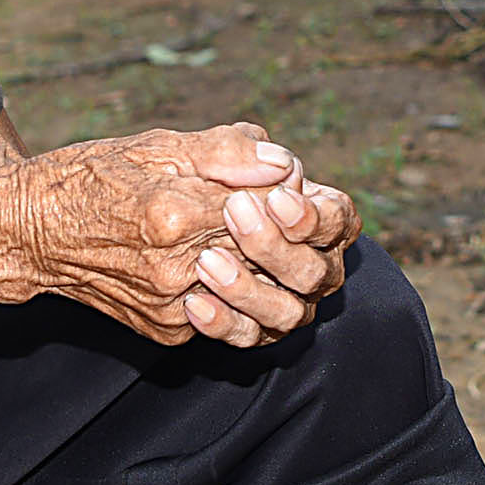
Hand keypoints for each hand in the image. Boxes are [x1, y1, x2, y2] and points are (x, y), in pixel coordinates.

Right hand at [5, 124, 356, 347]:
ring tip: (257, 235)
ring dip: (266, 264)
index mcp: (172, 215)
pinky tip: (224, 259)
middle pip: (266, 254)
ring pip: (254, 291)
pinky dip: (234, 288)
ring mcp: (170, 307)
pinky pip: (225, 313)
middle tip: (284, 208)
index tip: (285, 182)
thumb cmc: (91, 178)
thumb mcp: (155, 146)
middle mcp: (172, 269)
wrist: (31, 235)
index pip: (266, 208)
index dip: (285, 193)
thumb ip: (226, 151)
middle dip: (284, 230)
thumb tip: (283, 163)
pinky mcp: (167, 330)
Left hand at [183, 155, 360, 343]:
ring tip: (207, 261)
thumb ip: (237, 150)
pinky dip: (223, 322)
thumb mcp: (204, 153)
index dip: (313, 216)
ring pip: (288, 312)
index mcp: (321, 217)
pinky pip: (247, 335)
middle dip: (274, 246)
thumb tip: (278, 161)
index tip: (276, 199)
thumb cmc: (189, 175)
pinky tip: (194, 303)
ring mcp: (288, 301)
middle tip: (234, 214)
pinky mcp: (255, 328)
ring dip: (248, 289)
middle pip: (315, 271)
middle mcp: (315, 265)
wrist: (146, 219)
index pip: (339, 220)